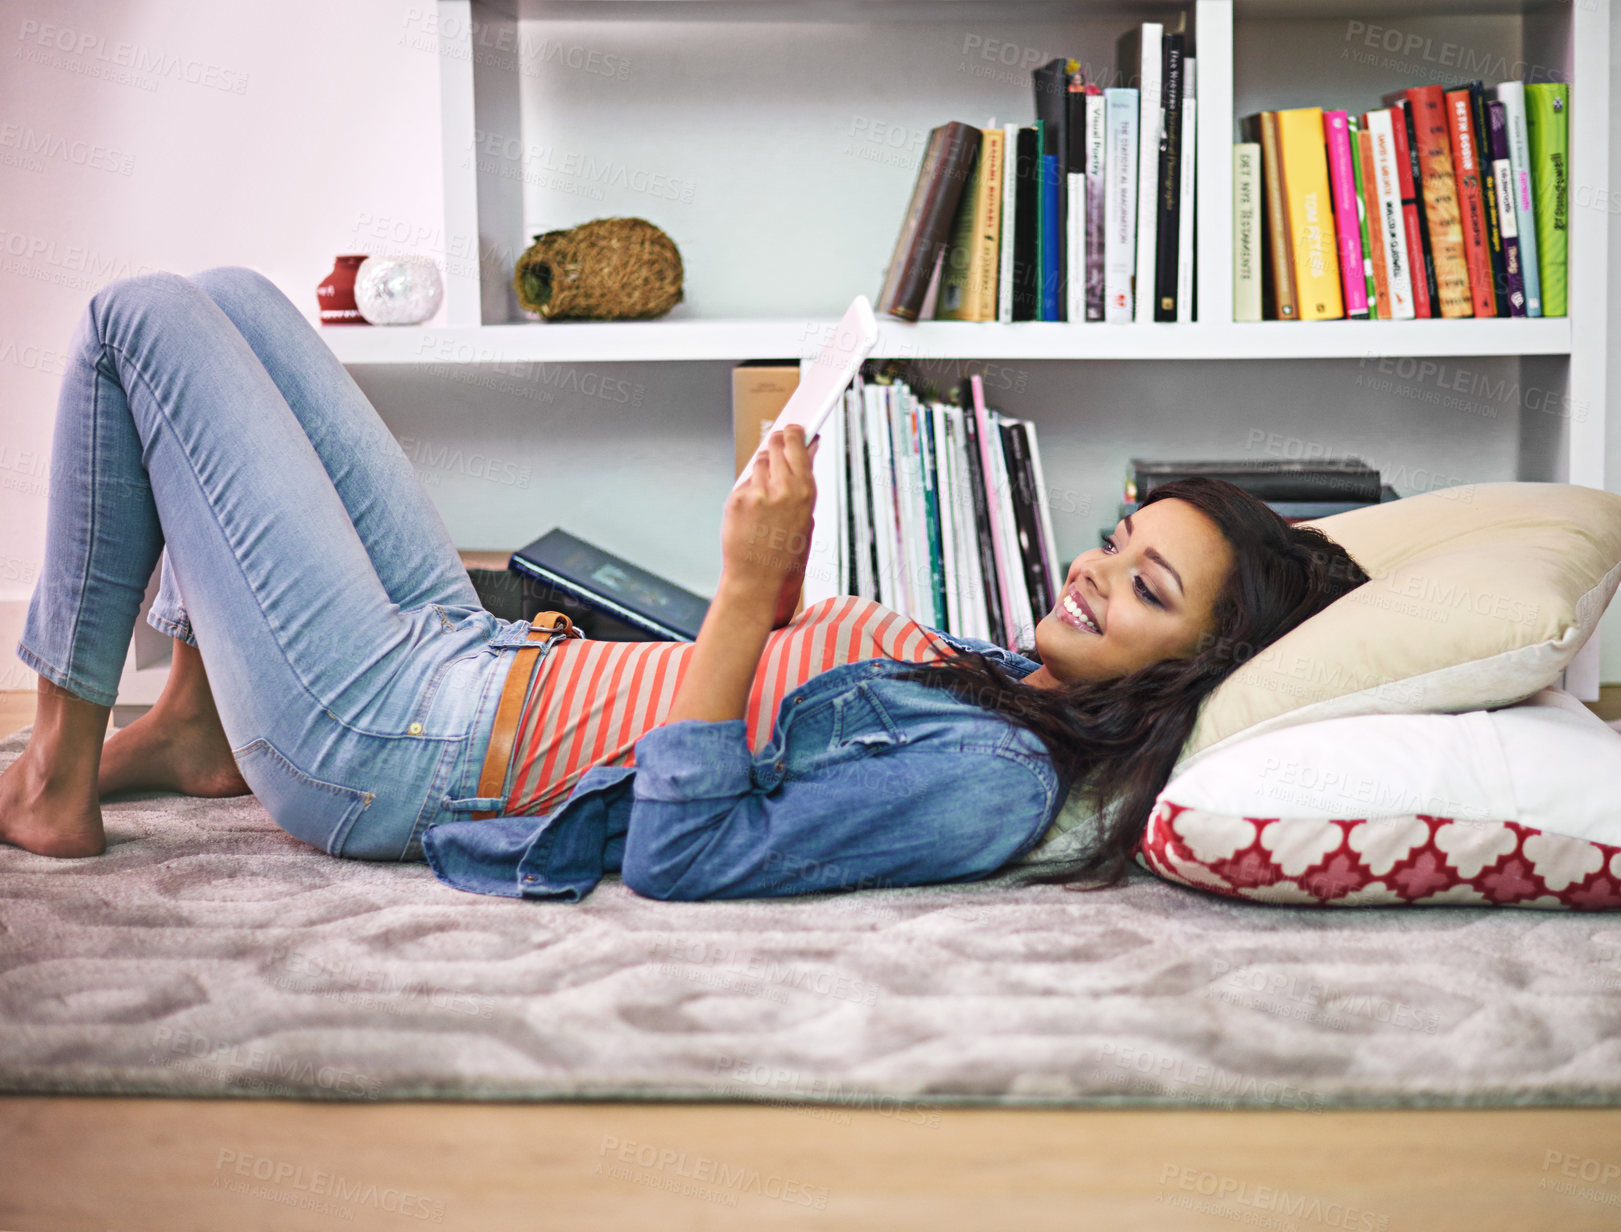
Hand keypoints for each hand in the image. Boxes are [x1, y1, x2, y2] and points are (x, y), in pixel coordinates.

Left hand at [721, 425, 818, 593]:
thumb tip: (808, 449)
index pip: (797, 443)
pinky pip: (744, 482)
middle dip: (775, 442)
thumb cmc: (784, 550)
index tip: (793, 426)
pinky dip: (747, 490)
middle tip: (776, 444)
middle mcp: (782, 488)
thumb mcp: (806, 515)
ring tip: (766, 492)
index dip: (794, 432)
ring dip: (762, 469)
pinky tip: (753, 510)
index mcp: (805, 490)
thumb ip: (805, 480)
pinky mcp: (737, 499)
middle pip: (775, 444)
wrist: (758, 577)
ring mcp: (757, 493)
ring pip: (759, 461)